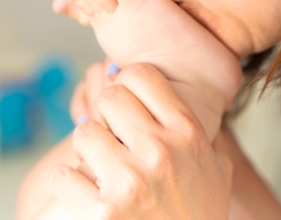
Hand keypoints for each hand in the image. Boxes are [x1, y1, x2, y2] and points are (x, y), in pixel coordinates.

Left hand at [51, 63, 232, 218]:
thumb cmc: (199, 218)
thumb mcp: (215, 170)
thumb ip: (197, 134)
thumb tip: (171, 101)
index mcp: (187, 133)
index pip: (141, 75)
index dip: (128, 85)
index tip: (128, 105)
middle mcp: (160, 150)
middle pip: (110, 97)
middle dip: (107, 117)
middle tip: (114, 138)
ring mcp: (131, 181)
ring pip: (84, 132)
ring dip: (88, 152)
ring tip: (101, 170)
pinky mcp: (103, 212)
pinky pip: (66, 176)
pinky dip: (72, 186)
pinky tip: (89, 196)